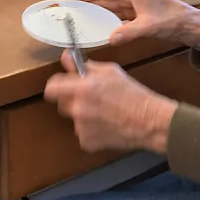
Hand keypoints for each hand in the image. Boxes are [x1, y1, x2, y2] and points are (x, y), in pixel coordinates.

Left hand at [44, 53, 176, 152]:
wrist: (148, 121)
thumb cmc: (133, 94)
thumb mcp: (111, 72)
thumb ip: (85, 66)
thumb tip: (67, 57)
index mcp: (82, 89)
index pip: (51, 88)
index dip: (56, 85)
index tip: (63, 86)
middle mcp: (78, 109)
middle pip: (62, 104)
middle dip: (72, 100)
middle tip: (90, 98)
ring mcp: (81, 128)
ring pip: (74, 119)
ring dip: (83, 116)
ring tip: (104, 113)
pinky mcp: (87, 142)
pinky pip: (83, 133)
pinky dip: (91, 130)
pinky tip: (107, 125)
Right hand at [68, 0, 199, 53]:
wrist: (189, 24)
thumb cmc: (172, 20)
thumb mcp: (150, 27)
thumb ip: (129, 32)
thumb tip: (111, 39)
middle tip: (69, 0)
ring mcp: (136, 1)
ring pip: (110, 1)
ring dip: (95, 4)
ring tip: (79, 8)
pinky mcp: (139, 11)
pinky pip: (118, 10)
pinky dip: (106, 13)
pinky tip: (98, 17)